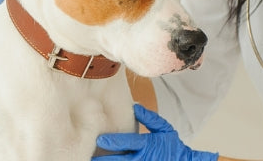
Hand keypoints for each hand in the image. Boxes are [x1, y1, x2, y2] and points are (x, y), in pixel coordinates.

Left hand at [92, 104, 217, 160]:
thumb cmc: (172, 145)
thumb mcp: (164, 129)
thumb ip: (150, 118)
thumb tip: (135, 106)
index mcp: (148, 144)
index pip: (129, 143)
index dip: (114, 142)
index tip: (100, 140)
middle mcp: (143, 157)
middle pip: (121, 159)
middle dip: (104, 159)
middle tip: (89, 156)